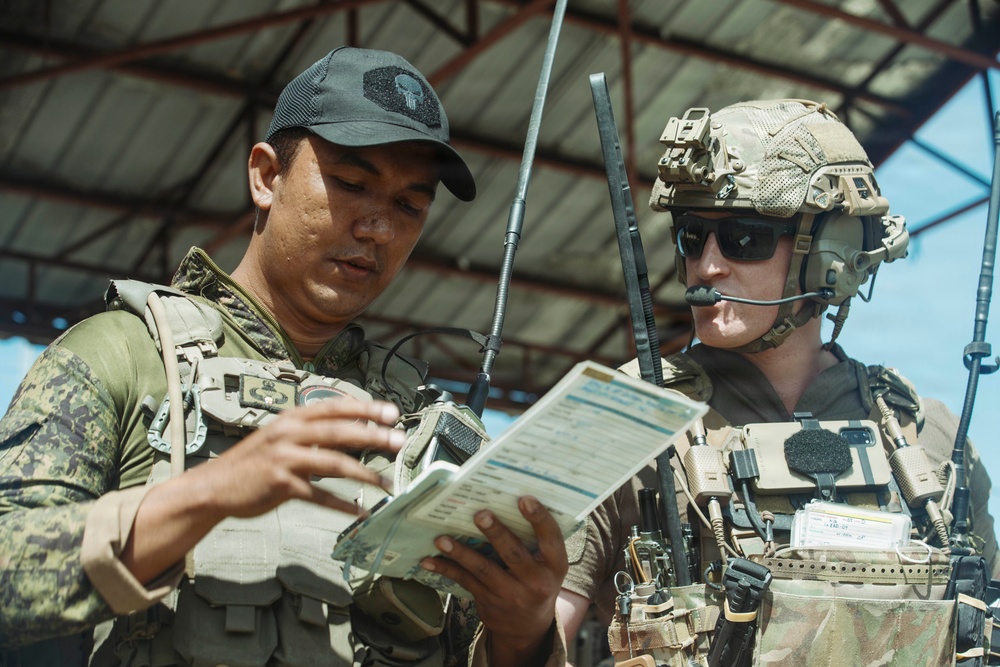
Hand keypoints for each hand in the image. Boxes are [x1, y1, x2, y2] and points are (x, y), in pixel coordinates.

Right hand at [124, 398, 403, 582]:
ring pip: (334, 463)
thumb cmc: (255, 462)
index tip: (392, 412)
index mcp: (292, 417)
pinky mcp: (281, 485)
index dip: (366, 408)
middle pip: (340, 432)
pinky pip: (319, 495)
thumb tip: (353, 431)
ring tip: (387, 483)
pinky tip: (360, 511)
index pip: (335, 406)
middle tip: (400, 442)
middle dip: (374, 436)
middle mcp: (289, 433)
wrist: (215, 486)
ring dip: (365, 474)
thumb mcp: (281, 436)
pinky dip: (342, 504)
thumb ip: (312, 432)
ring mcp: (284, 458)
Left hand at [419, 497, 567, 666]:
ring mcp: (510, 594)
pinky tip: (428, 559)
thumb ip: (537, 540)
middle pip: (514, 554)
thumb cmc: (538, 579)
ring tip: (442, 539)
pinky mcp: (488, 600)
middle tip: (480, 514)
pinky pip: (465, 581)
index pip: (550, 539)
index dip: (539, 519)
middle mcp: (535, 581)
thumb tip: (508, 499)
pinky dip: (445, 568)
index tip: (525, 500)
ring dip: (461, 553)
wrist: (528, 627)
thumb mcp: (549, 564)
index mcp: (554, 565)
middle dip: (496, 533)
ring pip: (483, 570)